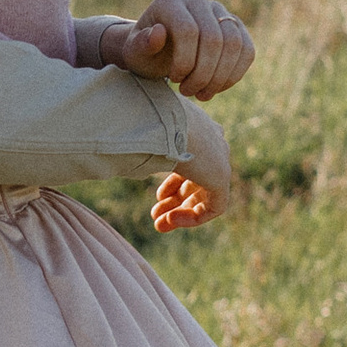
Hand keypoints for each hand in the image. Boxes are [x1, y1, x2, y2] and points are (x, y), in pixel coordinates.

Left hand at [100, 0, 253, 98]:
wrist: (158, 52)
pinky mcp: (235, 27)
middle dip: (203, 74)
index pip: (188, 30)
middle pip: (214, 39)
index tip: (174, 80)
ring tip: (202, 94)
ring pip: (235, 45)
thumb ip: (142, 44)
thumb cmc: (144, 53)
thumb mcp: (135, 53)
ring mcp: (219, 11)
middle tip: (188, 92)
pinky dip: (234, 74)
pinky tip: (216, 88)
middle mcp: (197, 0)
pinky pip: (247, 51)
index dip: (185, 61)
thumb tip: (159, 32)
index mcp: (170, 2)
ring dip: (220, 77)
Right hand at [151, 102, 232, 230]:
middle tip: (155, 216)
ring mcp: (219, 159)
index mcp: (198, 129)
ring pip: (205, 195)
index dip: (173, 183)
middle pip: (198, 181)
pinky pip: (214, 207)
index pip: (192, 161)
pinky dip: (193, 217)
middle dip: (176, 201)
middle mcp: (213, 143)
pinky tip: (171, 220)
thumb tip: (124, 159)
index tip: (159, 196)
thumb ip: (144, 147)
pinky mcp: (222, 177)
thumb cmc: (144, 124)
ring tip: (159, 225)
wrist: (161, 121)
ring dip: (181, 212)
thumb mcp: (143, 134)